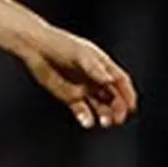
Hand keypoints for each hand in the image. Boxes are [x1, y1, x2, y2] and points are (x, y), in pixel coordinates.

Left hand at [23, 27, 137, 129]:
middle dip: (118, 109)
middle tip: (117, 118)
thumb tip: (110, 81)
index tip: (131, 106)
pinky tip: (87, 121)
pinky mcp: (70, 97)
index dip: (128, 94)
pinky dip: (86, 117)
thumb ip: (95, 69)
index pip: (121, 82)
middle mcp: (95, 78)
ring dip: (105, 116)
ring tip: (105, 122)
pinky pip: (82, 111)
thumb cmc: (59, 44)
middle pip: (114, 97)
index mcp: (101, 65)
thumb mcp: (80, 54)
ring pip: (100, 107)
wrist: (35, 47)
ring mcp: (83, 88)